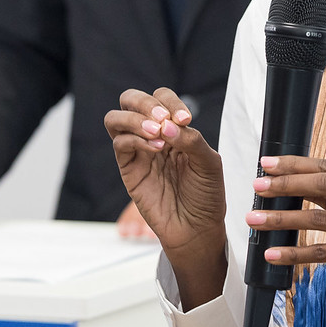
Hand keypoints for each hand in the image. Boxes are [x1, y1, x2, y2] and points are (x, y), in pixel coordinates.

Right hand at [103, 88, 225, 301]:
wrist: (196, 228)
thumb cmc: (205, 195)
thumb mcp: (209, 163)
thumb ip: (191, 139)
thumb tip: (165, 124)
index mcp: (173, 128)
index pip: (161, 97)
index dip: (170, 101)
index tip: (184, 119)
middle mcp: (152, 135)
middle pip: (131, 100)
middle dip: (145, 102)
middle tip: (162, 118)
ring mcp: (138, 151)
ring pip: (116, 118)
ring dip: (134, 118)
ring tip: (155, 131)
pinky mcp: (128, 168)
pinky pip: (120, 144)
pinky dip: (136, 139)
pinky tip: (155, 149)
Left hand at [244, 155, 325, 314]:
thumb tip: (290, 179)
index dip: (295, 164)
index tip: (268, 164)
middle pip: (322, 185)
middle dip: (285, 184)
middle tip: (259, 186)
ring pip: (316, 219)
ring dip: (280, 219)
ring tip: (255, 219)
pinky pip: (321, 252)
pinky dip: (293, 253)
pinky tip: (273, 253)